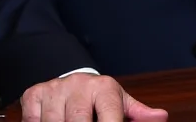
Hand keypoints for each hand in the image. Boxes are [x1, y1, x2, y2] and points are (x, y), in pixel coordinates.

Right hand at [21, 72, 167, 121]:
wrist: (70, 79)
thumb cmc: (98, 99)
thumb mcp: (119, 103)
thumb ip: (138, 114)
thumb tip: (161, 117)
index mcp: (105, 88)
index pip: (109, 117)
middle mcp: (79, 84)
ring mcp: (55, 89)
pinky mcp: (34, 94)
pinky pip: (33, 121)